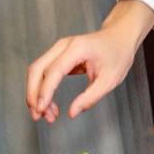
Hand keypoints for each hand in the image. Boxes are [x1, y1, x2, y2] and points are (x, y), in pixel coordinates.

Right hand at [25, 0, 153, 121]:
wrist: (119, 37)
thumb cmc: (117, 55)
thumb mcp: (110, 79)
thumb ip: (91, 97)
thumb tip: (72, 113)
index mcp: (78, 48)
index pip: (54, 71)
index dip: (45, 91)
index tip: (41, 110)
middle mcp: (64, 46)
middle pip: (37, 69)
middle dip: (33, 94)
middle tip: (38, 117)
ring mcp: (59, 49)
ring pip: (36, 71)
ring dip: (36, 94)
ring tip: (47, 115)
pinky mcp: (58, 55)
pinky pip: (43, 72)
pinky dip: (42, 89)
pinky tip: (49, 105)